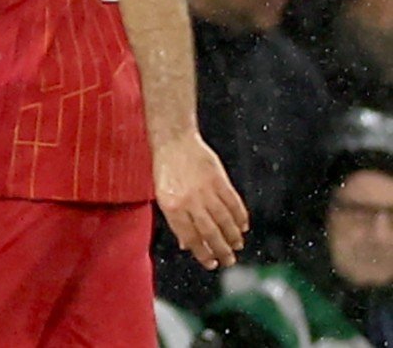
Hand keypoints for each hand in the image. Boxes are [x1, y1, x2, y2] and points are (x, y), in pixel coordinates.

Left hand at [155, 131, 248, 269]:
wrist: (174, 142)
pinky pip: (234, 204)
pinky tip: (243, 226)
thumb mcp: (163, 197)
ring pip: (225, 220)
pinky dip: (240, 217)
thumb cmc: (166, 171)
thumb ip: (176, 221)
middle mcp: (190, 201)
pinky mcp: (220, 181)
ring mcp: (206, 191)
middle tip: (229, 261)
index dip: (203, 253)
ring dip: (233, 236)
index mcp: (172, 207)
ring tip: (237, 246)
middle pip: (210, 233)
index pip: (191, 238)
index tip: (211, 264)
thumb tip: (187, 246)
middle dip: (222, 250)